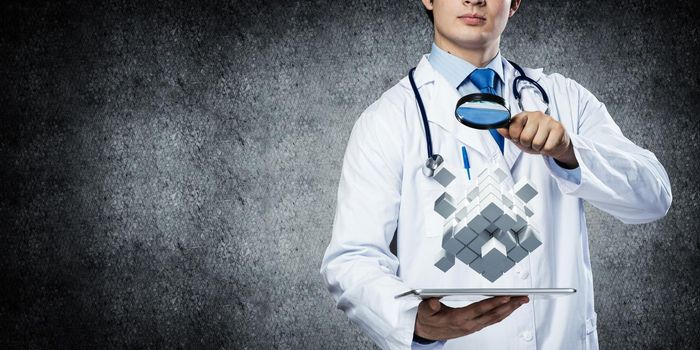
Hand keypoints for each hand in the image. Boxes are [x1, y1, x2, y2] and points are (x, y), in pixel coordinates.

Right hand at [414, 296, 528, 340]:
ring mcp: (474, 326)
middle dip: (510, 306)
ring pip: (496, 318)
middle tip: (522, 298)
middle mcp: (469, 324)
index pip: (480, 309)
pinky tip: (509, 309)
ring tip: (520, 301)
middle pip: (493, 315)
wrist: (427, 332)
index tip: (505, 297)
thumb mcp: (425, 311)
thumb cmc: (429, 319)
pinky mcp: (475, 326)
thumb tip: (434, 303)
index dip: (493, 303)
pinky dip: (503, 313)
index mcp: (458, 319)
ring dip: (510, 310)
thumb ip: (429, 306)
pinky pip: (493, 321)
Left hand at [497, 111, 577, 168]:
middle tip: (532, 142)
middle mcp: (536, 115)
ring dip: (538, 148)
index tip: (520, 137)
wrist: (555, 142)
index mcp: (524, 115)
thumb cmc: (536, 138)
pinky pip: (548, 147)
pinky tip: (548, 144)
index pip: (513, 128)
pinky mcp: (559, 128)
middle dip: (528, 144)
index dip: (516, 138)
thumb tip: (498, 128)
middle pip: (525, 138)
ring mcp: (548, 120)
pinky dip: (547, 150)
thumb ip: (509, 133)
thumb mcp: (519, 137)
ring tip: (541, 143)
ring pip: (537, 143)